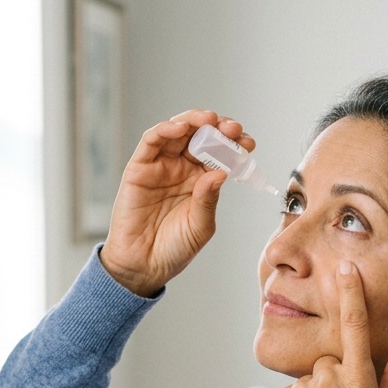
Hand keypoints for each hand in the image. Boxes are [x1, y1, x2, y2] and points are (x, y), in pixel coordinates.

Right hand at [100, 110, 253, 296]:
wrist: (144, 267)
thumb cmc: (174, 249)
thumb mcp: (201, 226)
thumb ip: (208, 199)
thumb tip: (220, 172)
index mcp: (201, 180)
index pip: (220, 153)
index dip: (234, 144)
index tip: (248, 144)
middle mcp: (181, 168)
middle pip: (200, 136)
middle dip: (218, 128)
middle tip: (232, 128)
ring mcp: (160, 166)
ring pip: (177, 131)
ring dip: (194, 121)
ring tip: (210, 121)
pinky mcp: (139, 168)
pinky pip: (151, 141)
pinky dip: (165, 129)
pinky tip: (181, 128)